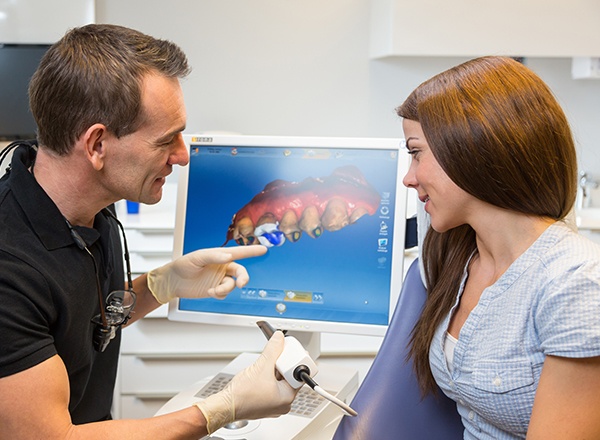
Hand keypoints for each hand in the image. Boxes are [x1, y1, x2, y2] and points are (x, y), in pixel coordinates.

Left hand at [147, 245, 266, 303]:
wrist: (173, 281)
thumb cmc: (183, 265)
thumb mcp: (197, 258)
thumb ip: (214, 257)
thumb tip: (228, 257)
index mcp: (219, 255)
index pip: (239, 252)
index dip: (252, 251)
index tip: (264, 249)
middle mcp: (222, 266)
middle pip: (240, 272)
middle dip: (243, 278)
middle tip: (240, 284)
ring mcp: (219, 279)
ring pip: (232, 285)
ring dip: (225, 289)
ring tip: (213, 290)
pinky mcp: (215, 289)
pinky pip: (225, 293)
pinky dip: (219, 294)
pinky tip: (210, 292)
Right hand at [194, 331, 297, 433]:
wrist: (225, 406)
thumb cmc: (242, 395)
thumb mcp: (261, 366)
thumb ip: (273, 350)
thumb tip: (279, 338)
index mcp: (287, 397)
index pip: (299, 375)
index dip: (294, 360)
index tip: (289, 351)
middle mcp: (283, 403)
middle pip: (289, 376)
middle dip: (282, 364)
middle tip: (277, 355)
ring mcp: (274, 404)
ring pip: (280, 380)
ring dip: (274, 369)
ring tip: (265, 364)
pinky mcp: (265, 402)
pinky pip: (272, 386)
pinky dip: (268, 377)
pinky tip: (261, 372)